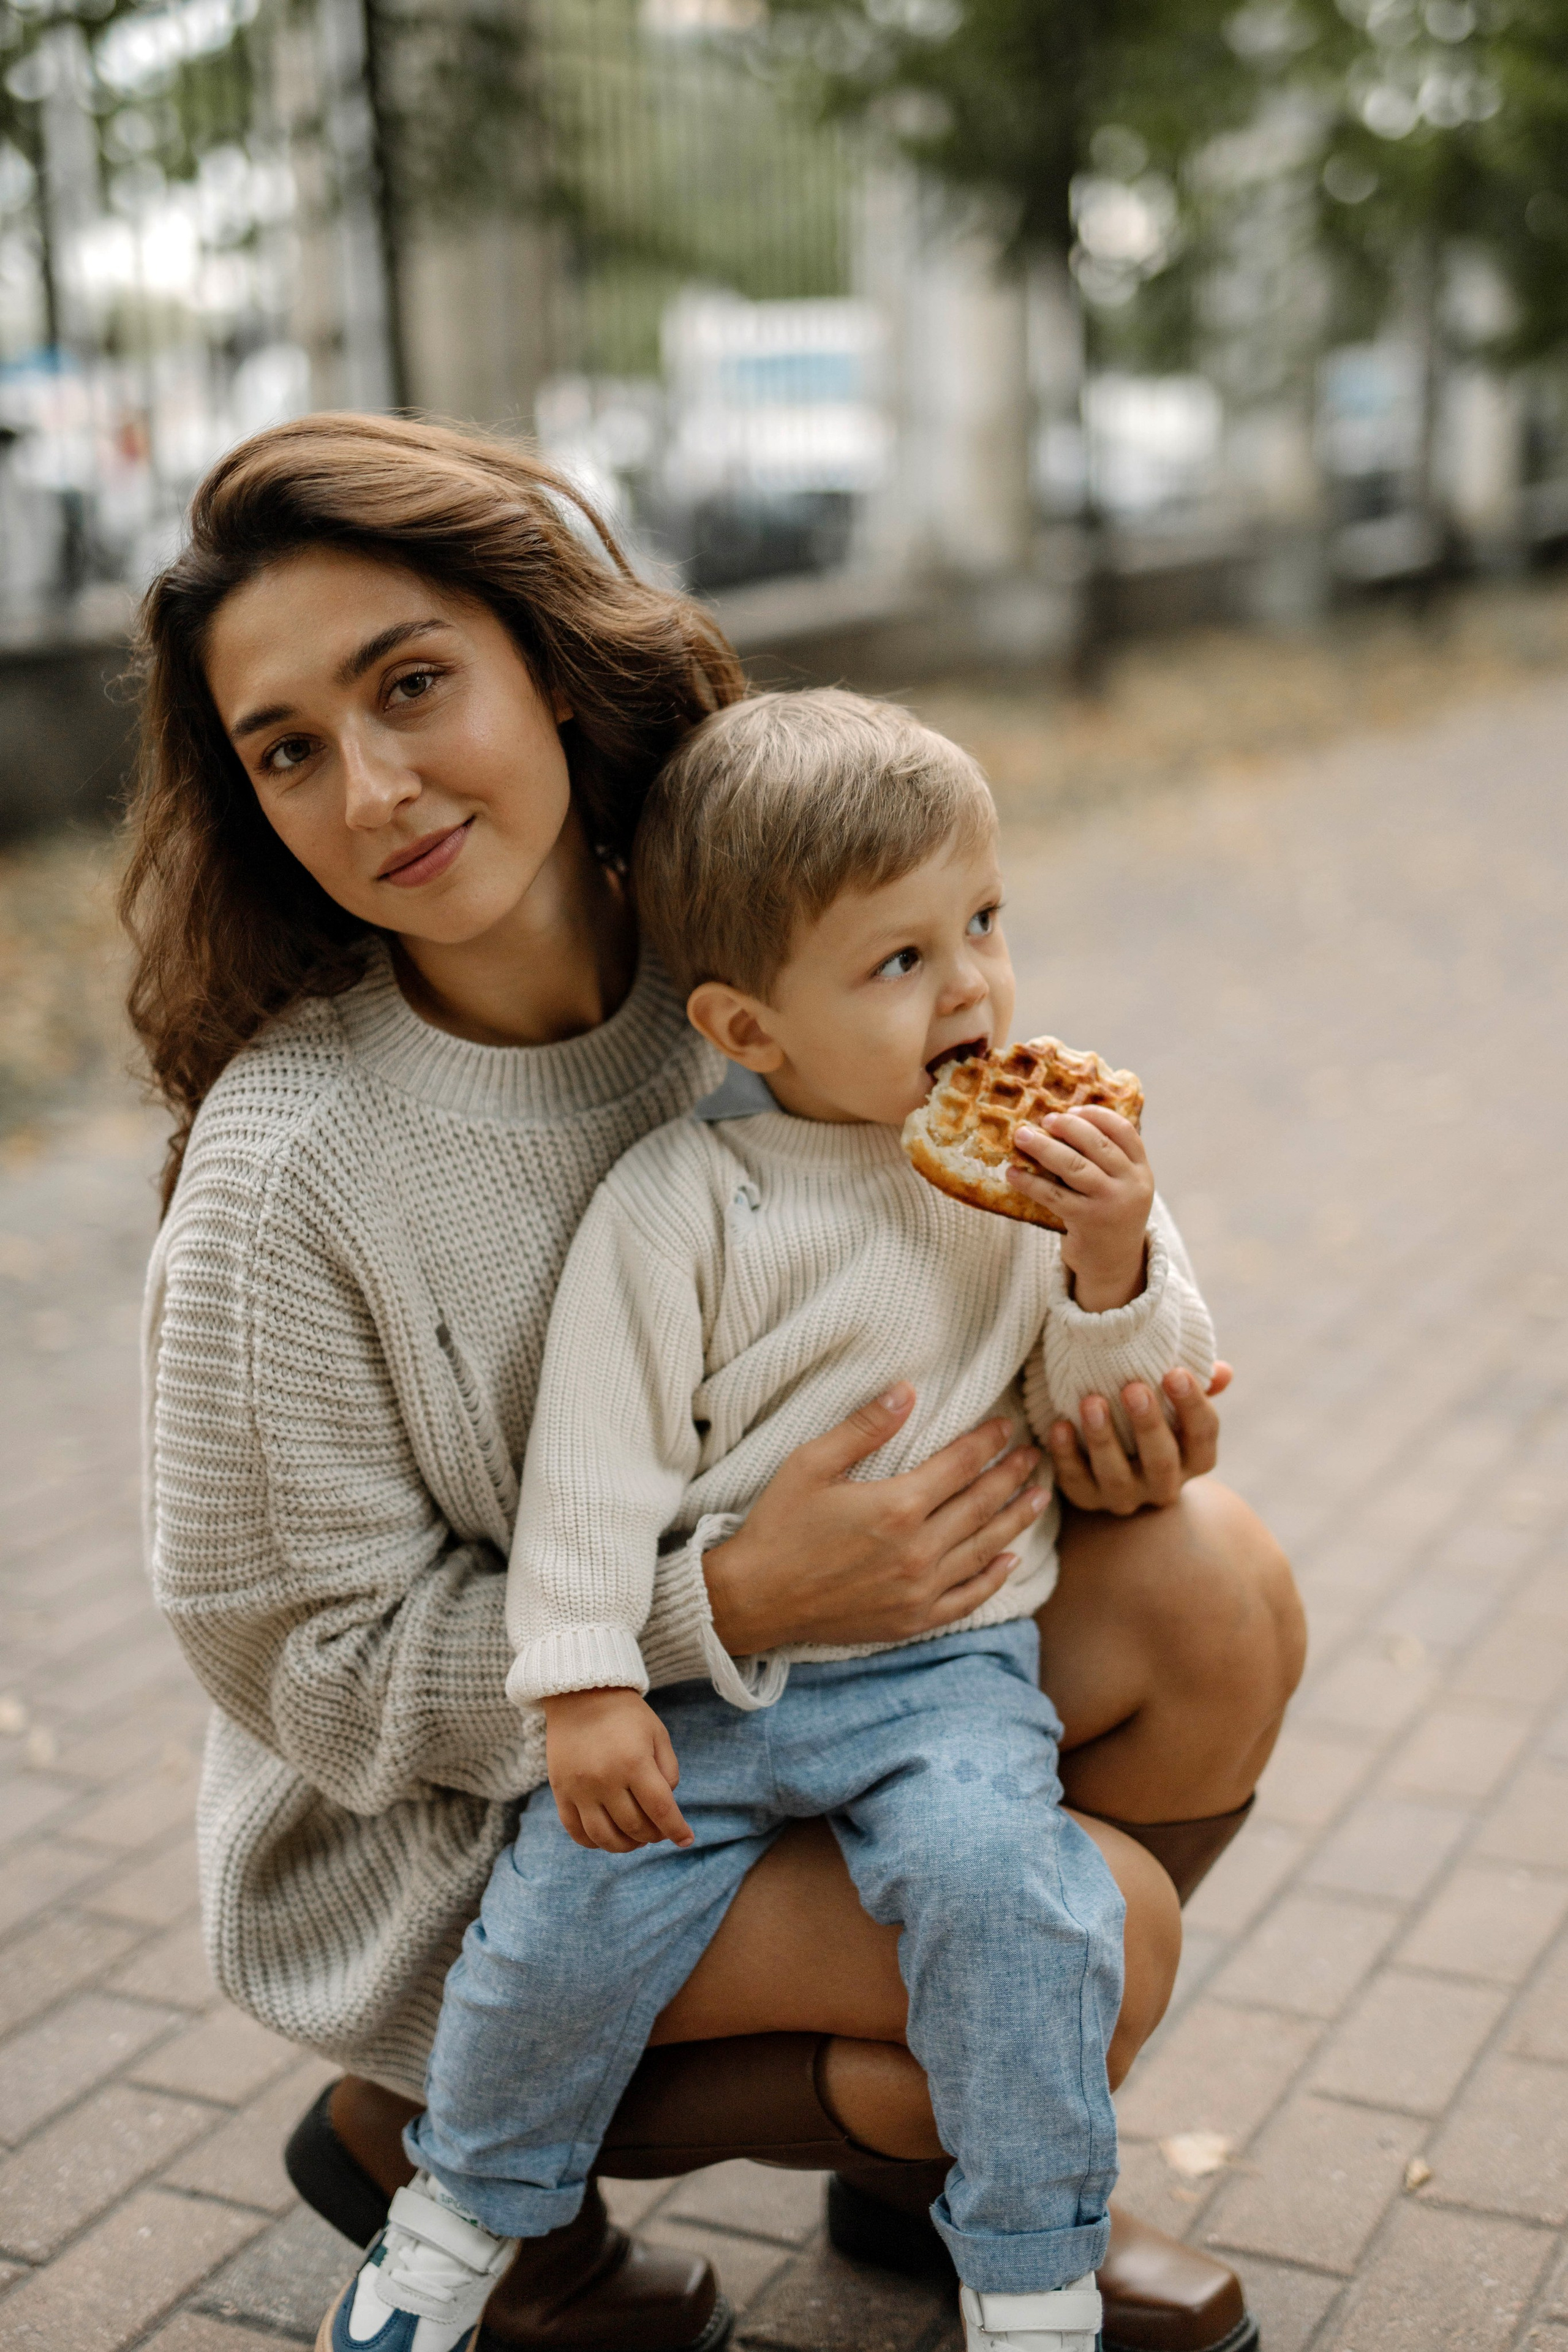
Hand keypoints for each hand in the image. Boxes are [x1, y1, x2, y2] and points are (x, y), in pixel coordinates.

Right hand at [542, 1687, 692, 1852]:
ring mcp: (579, 1788)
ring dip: (625, 1846)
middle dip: (653, 1835)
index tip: (686, 1839)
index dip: (676, 1829)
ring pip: (604, 1837)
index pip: (661, 1810)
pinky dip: (594, 1843)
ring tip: (636, 1840)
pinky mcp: (560, 1791)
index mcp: (634, 1762)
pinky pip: (575, 1831)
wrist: (579, 1695)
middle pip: (634, 1826)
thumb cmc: (626, 1714)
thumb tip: (666, 1806)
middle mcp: (605, 1779)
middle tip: (659, 1832)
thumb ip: (668, 1771)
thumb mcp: (658, 1734)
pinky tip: (607, 1838)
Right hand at [702, 1385, 1048, 1656]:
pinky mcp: (912, 1619)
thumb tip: (907, 1391)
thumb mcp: (811, 1464)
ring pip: (984, 1550)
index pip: (960, 1466)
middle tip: (1035, 1457)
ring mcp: (919, 1590)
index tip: (1008, 1428)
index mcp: (897, 1506)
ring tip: (1040, 1497)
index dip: (988, 1443)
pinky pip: (967, 1598)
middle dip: (1012, 1477)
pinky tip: (1010, 1561)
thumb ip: (864, 1428)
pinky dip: (993, 1579)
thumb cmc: (777, 1525)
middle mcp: (918, 1550)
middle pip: (981, 1506)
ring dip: (1016, 1521)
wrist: (753, 1599)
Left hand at [1007, 1107, 1155, 1312]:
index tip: (1074, 1108)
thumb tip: (1062, 1122)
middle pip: (1098, 1145)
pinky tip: (1013, 1173)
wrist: (1114, 1264)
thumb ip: (1106, 1160)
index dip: (1098, 1116)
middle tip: (1045, 1119)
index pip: (1125, 1132)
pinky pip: (1053, 1196)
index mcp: (1142, 1170)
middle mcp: (1132, 1185)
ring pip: (1074, 1166)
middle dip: (1068, 1127)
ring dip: (1044, 1148)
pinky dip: (1030, 1182)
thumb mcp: (1122, 1186)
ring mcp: (1110, 1204)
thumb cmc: (1109, 1214)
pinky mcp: (1087, 1222)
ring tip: (1021, 1137)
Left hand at [1047, 1363, 1232, 1515]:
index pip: (1203, 1435)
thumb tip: (1223, 1371)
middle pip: (1162, 1461)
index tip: (1175, 1371)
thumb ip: (1197, 1386)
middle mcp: (1164, 1485)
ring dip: (1103, 1439)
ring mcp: (1126, 1497)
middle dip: (1148, 1425)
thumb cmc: (1152, 1420)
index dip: (1193, 1405)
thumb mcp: (1176, 1404)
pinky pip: (1076, 1484)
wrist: (1117, 1468)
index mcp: (1194, 1459)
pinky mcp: (1088, 1500)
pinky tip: (1059, 1426)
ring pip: (1116, 1477)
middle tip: (1133, 1388)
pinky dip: (1066, 1456)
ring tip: (1091, 1402)